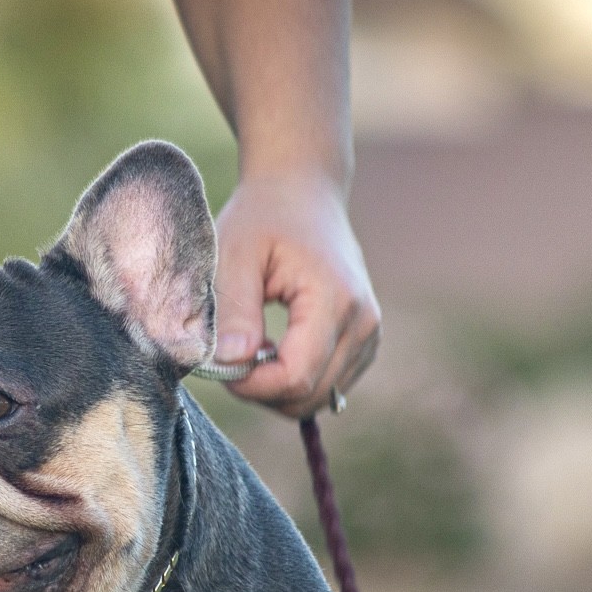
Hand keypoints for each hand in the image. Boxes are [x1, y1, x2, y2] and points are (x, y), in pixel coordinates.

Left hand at [211, 171, 379, 418]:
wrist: (302, 194)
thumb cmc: (262, 219)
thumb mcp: (235, 254)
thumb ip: (234, 311)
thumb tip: (233, 363)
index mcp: (334, 300)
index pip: (295, 378)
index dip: (251, 385)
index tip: (221, 362)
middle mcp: (363, 323)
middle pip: (309, 396)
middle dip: (262, 390)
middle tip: (230, 355)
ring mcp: (370, 335)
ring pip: (320, 398)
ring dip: (277, 387)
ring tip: (252, 345)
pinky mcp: (365, 342)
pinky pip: (328, 386)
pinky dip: (295, 380)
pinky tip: (274, 348)